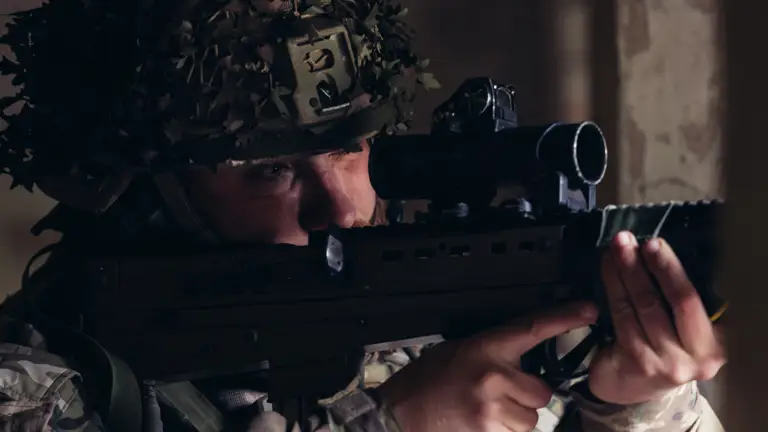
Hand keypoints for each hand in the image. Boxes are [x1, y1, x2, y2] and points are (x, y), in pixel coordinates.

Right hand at [377, 303, 597, 431]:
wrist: (400, 413)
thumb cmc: (427, 381)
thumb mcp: (460, 351)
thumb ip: (495, 353)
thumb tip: (525, 359)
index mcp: (486, 347)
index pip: (533, 328)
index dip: (564, 318)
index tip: (587, 311)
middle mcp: (494, 376)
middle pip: (542, 392)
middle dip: (528, 396)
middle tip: (503, 395)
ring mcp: (492, 407)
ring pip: (532, 419)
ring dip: (517, 418)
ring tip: (488, 412)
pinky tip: (482, 423)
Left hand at [588, 231, 726, 404]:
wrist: (627, 386)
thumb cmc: (660, 347)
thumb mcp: (684, 329)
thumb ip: (683, 301)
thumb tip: (661, 251)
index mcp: (720, 342)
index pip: (704, 299)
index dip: (679, 269)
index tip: (658, 244)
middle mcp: (702, 357)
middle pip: (682, 300)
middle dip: (660, 265)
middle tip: (639, 240)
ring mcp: (670, 363)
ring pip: (647, 304)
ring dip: (630, 270)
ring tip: (619, 246)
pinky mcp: (639, 363)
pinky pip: (624, 315)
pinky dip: (614, 285)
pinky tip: (608, 266)